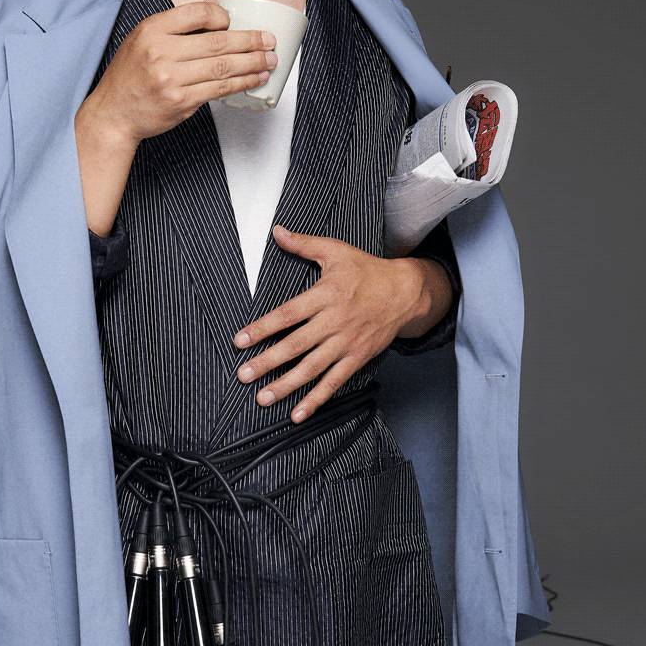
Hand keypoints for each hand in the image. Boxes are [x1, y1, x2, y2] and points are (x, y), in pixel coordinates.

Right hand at [82, 0, 278, 147]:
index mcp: (153, 30)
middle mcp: (162, 52)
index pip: (198, 13)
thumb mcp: (143, 38)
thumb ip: (175, 25)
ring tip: (269, 61)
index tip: (234, 22)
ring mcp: (172, 79)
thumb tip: (215, 10)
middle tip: (269, 41)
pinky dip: (241, 84)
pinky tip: (254, 79)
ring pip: (223, 68)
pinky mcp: (181, 102)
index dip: (222, 16)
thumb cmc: (131, 75)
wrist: (113, 113)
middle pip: (217, 42)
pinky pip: (219, 90)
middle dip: (250, 41)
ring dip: (252, 64)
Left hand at [232, 223, 453, 421]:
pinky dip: (316, 400)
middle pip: (296, 345)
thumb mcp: (336, 251)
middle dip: (268, 362)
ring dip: (287, 385)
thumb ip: (303, 244)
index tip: (240, 341)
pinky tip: (297, 414)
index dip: (263, 328)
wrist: (405, 292)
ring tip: (263, 398)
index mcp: (325, 295)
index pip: (287, 314)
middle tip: (244, 375)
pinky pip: (333, 382)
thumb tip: (277, 231)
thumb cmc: (367, 271)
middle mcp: (334, 322)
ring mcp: (345, 343)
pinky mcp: (356, 358)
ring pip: (312, 368)